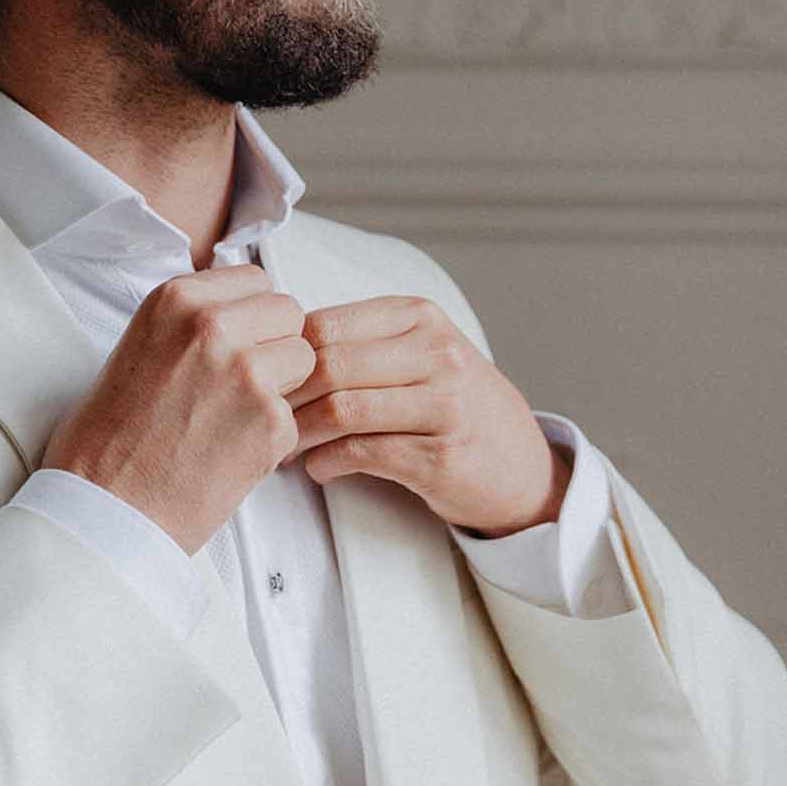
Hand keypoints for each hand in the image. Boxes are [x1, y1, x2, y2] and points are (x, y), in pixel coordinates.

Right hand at [40, 265, 315, 555]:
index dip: (251, 316)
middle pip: (288, 312)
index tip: (235, 343)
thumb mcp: (141, 345)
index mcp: (176, 299)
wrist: (103, 506)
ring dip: (282, 386)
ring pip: (304, 358)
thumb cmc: (110, 437)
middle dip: (274, 344)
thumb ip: (194, 322)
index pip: (255, 281)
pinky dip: (272, 436)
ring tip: (234, 416)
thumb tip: (244, 315)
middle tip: (240, 382)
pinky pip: (296, 414)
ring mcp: (246, 372)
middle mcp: (213, 326)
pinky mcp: (271, 422)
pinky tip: (230, 451)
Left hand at [283, 294, 570, 534]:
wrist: (521, 465)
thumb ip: (361, 343)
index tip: (265, 381)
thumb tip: (278, 348)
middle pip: (328, 366)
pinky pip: (361, 453)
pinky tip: (319, 467)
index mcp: (419, 318)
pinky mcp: (440, 456)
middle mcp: (436, 353)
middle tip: (265, 419)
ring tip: (285, 447)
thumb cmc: (457, 407)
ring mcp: (443, 404)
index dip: (283, 356)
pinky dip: (326, 462)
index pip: (325, 325)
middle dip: (284, 397)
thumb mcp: (420, 353)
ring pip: (341, 409)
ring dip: (299, 433)